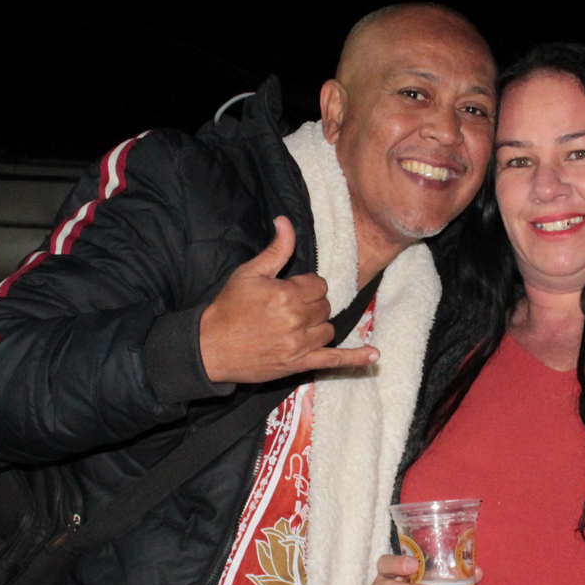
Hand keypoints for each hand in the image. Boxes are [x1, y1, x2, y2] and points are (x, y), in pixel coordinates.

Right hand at [198, 217, 379, 383]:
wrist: (210, 347)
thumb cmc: (228, 308)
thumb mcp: (249, 273)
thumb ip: (275, 250)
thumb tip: (285, 221)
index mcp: (287, 294)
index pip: (319, 285)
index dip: (306, 286)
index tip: (289, 290)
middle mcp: (297, 319)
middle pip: (325, 306)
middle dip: (311, 304)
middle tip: (286, 309)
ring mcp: (299, 344)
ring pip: (328, 329)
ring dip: (318, 325)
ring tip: (295, 325)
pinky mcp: (299, 364)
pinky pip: (333, 360)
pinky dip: (355, 359)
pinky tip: (373, 355)